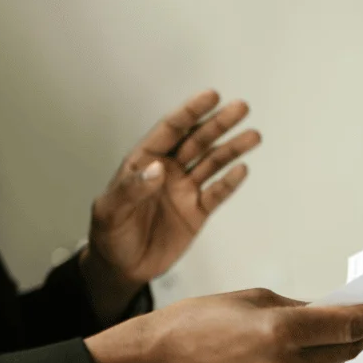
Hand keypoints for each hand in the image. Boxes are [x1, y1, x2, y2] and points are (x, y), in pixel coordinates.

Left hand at [82, 90, 261, 320]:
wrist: (122, 266)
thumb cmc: (109, 235)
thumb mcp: (110, 211)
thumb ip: (131, 189)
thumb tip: (158, 169)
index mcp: (144, 161)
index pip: (171, 130)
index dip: (191, 112)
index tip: (211, 96)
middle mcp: (168, 170)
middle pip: (198, 141)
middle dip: (219, 124)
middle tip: (241, 107)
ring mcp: (185, 190)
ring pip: (212, 163)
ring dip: (232, 149)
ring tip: (253, 136)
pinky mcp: (197, 212)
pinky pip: (217, 194)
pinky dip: (230, 183)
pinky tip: (242, 170)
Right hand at [85, 289, 362, 362]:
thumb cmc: (194, 323)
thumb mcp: (252, 300)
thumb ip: (298, 309)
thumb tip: (332, 316)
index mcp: (282, 332)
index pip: (350, 324)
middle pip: (347, 347)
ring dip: (345, 346)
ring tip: (355, 327)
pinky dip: (321, 361)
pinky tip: (321, 348)